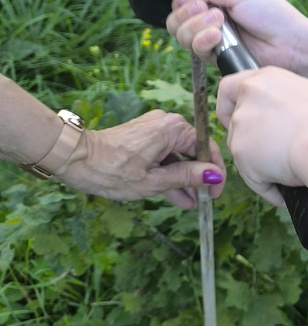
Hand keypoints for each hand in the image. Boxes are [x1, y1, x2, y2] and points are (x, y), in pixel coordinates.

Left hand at [60, 111, 225, 206]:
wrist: (75, 159)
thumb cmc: (110, 170)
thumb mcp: (153, 181)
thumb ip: (186, 177)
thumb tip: (214, 176)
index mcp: (173, 128)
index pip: (206, 148)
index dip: (214, 172)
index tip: (215, 192)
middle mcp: (167, 123)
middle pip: (193, 151)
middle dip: (197, 177)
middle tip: (203, 200)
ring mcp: (154, 128)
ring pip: (178, 155)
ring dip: (183, 178)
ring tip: (190, 203)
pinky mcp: (144, 136)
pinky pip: (165, 154)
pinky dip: (168, 172)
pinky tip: (176, 195)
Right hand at [167, 0, 307, 72]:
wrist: (291, 45)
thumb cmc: (273, 16)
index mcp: (217, 2)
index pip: (182, 3)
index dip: (184, 3)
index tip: (200, 1)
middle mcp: (211, 22)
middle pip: (176, 22)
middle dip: (189, 16)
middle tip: (214, 13)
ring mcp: (213, 42)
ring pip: (182, 37)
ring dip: (196, 28)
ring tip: (220, 25)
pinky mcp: (217, 59)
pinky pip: (196, 52)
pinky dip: (202, 42)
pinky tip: (217, 38)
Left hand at [215, 66, 307, 207]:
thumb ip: (291, 106)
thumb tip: (294, 125)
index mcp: (266, 79)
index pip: (229, 87)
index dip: (230, 106)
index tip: (239, 118)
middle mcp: (248, 97)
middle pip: (235, 124)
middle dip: (251, 142)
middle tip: (277, 155)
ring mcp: (241, 125)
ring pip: (243, 153)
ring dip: (262, 166)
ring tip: (292, 174)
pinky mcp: (241, 153)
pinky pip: (255, 179)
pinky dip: (269, 187)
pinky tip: (288, 190)